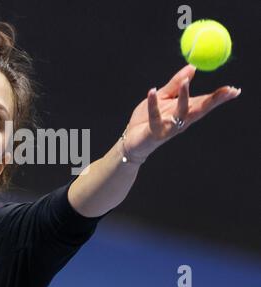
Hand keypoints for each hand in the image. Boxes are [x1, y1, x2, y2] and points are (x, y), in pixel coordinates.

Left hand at [122, 64, 240, 159]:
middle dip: (214, 100)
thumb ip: (175, 84)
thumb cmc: (147, 118)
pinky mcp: (155, 132)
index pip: (204, 102)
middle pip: (200, 109)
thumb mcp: (163, 97)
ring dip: (184, 97)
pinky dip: (153, 103)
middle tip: (228, 91)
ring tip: (185, 82)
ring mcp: (169, 128)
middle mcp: (181, 121)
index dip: (219, 97)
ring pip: (181, 113)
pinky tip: (152, 91)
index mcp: (184, 111)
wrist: (131, 139)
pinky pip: (155, 116)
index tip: (234, 89)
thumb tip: (192, 67)